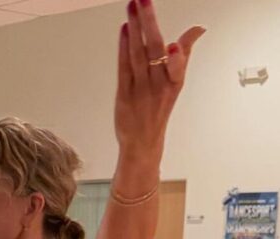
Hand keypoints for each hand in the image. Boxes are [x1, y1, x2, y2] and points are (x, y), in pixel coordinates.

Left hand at [116, 0, 204, 157]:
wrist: (141, 142)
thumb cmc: (158, 110)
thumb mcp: (176, 84)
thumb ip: (184, 55)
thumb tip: (198, 29)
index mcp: (175, 83)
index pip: (178, 66)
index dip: (177, 56)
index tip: (173, 45)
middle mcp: (158, 87)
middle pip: (153, 51)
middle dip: (148, 24)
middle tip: (143, 0)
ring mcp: (140, 90)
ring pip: (137, 55)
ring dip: (134, 28)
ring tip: (132, 6)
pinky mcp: (124, 94)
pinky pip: (124, 67)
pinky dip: (123, 47)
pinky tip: (124, 30)